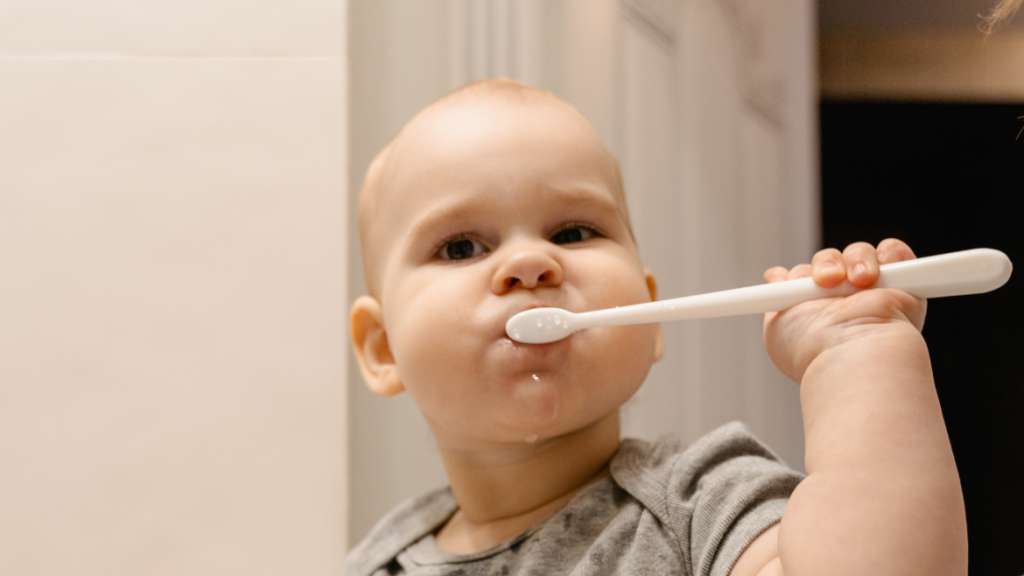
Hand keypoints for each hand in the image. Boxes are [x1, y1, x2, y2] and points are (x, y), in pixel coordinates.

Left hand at [762, 239, 927, 383]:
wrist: (853, 351)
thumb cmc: (813, 347)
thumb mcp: (778, 326)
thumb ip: (776, 301)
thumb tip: (774, 276)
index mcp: (817, 315)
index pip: (806, 282)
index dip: (799, 275)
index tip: (784, 276)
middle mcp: (845, 305)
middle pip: (829, 262)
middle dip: (824, 264)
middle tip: (825, 281)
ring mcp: (874, 294)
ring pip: (857, 253)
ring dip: (853, 260)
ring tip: (858, 282)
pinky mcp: (904, 285)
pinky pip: (894, 252)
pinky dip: (888, 253)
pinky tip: (877, 271)